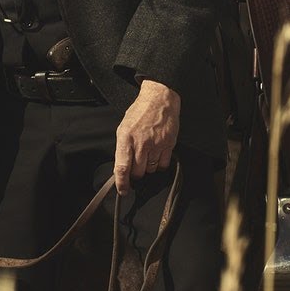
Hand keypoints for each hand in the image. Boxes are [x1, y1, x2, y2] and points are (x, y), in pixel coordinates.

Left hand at [114, 79, 179, 194]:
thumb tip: (122, 168)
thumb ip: (122, 148)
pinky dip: (159, 164)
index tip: (123, 190)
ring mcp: (155, 144)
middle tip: (136, 164)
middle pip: (138, 172)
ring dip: (148, 167)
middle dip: (136, 173)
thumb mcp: (123, 128)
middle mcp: (140, 143)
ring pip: (150, 170)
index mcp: (125, 139)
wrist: (159, 99)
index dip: (122, 183)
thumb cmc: (140, 113)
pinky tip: (157, 154)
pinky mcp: (168, 144)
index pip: (122, 168)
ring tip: (147, 153)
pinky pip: (163, 165)